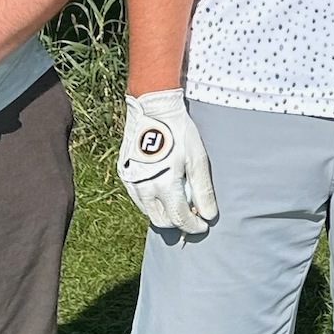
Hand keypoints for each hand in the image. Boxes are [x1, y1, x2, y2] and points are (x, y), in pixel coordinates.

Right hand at [119, 90, 218, 235]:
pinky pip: (137, 197)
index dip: (193, 226)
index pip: (179, 218)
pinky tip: (162, 189)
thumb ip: (202, 190)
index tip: (204, 225)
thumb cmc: (179, 131)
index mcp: (164, 185)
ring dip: (163, 211)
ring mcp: (131, 181)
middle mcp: (144, 188)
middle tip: (191, 213)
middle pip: (161, 220)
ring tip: (178, 199)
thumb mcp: (197, 159)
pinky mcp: (124, 173)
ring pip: (148, 211)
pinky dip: (151, 200)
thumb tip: (209, 215)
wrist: (153, 107)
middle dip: (178, 222)